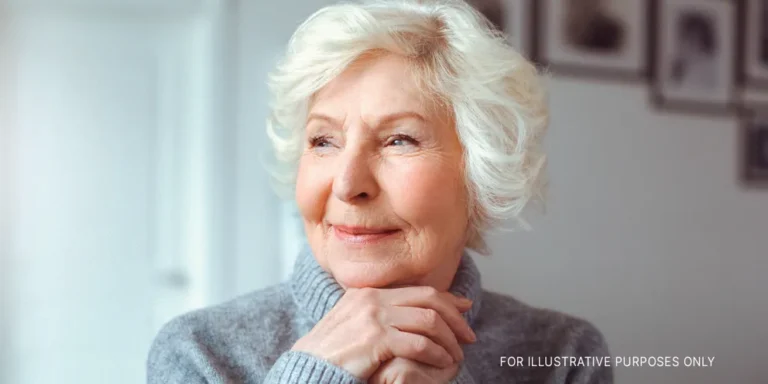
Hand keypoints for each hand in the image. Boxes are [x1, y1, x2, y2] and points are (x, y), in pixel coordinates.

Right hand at [291, 286, 475, 379]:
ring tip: (457, 355)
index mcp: (369, 292)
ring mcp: (374, 317)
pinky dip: (436, 354)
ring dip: (449, 339)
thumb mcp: (356, 324)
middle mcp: (373, 298)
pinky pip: (419, 343)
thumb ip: (381, 314)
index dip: (447, 299)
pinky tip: (442, 364)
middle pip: (429, 300)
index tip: (465, 309)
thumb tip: (410, 314)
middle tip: (469, 336)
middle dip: (455, 318)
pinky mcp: (376, 338)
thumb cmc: (332, 353)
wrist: (309, 368)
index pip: (419, 290)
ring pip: (429, 321)